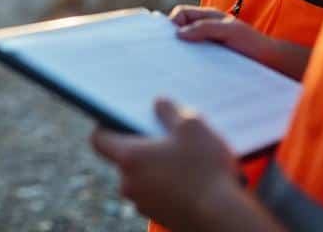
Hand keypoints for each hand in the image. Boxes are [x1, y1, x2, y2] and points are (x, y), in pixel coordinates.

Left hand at [91, 99, 243, 230]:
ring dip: (158, 168)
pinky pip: (158, 195)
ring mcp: (143, 203)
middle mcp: (129, 183)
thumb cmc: (205, 169)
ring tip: (187, 159)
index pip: (99, 140)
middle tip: (167, 137)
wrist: (223, 219)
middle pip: (126, 158)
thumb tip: (158, 103)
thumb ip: (169, 111)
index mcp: (129, 157)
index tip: (117, 119)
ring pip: (143, 178)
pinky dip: (168, 186)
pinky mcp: (160, 216)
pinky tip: (193, 180)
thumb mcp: (191, 127)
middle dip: (143, 147)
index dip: (105, 127)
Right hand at [168, 5, 308, 79]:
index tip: (173, 37)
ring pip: (185, 43)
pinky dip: (188, 61)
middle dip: (173, 37)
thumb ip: (205, 28)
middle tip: (170, 51)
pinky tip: (189, 70)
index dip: (174, 21)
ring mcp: (207, 43)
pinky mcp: (210, 58)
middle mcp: (205, 28)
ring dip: (181, 51)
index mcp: (208, 17)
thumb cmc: (253, 43)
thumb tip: (178, 34)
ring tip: (178, 63)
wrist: (270, 63)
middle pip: (180, 27)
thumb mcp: (230, 31)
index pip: (182, 13)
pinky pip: (193, 57)